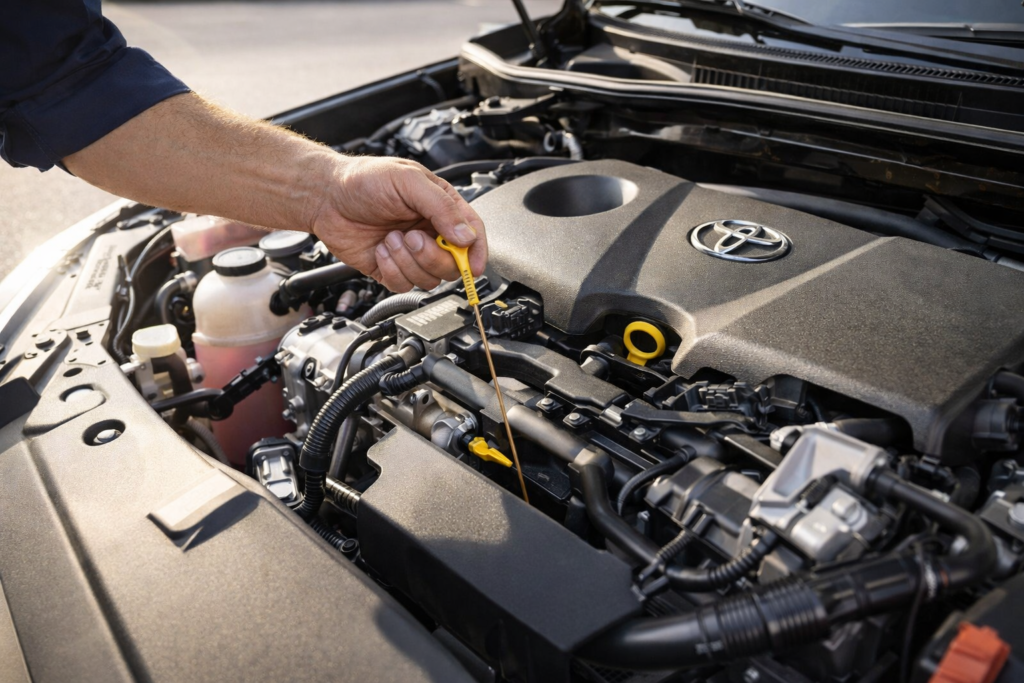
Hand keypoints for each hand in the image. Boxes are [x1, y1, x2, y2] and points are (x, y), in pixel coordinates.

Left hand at [310, 155, 486, 291]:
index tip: (475, 267)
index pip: (472, 235)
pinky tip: (380, 250)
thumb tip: (466, 235)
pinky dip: (391, 270)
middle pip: (453, 264)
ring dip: (408, 261)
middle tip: (412, 237)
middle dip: (433, 256)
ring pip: (429, 279)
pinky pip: (403, 285)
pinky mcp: (392, 269)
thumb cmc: (364, 180)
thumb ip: (441, 207)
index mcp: (441, 208)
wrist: (326, 196)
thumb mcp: (409, 182)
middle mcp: (430, 233)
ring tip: (390, 238)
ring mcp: (411, 254)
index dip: (478, 253)